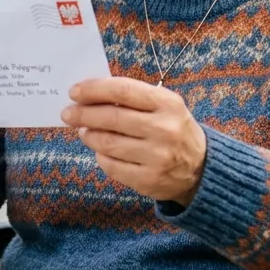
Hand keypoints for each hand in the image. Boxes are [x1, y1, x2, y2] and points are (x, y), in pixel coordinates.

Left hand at [61, 77, 206, 206]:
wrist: (201, 169)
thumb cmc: (174, 129)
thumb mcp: (164, 106)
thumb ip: (133, 98)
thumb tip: (90, 95)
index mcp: (168, 104)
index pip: (123, 90)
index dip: (94, 89)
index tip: (74, 91)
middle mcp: (164, 129)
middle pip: (111, 117)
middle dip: (83, 113)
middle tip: (68, 113)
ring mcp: (157, 157)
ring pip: (107, 143)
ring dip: (88, 135)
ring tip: (83, 131)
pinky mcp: (148, 180)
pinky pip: (111, 165)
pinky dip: (100, 155)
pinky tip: (100, 150)